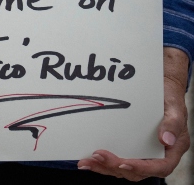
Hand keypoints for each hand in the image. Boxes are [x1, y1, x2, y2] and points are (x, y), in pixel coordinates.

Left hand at [78, 47, 189, 179]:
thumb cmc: (169, 99)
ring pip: (124, 168)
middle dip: (115, 166)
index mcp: (171, 150)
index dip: (142, 168)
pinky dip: (102, 161)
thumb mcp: (175, 108)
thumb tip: (166, 140)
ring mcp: (141, 153)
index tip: (124, 163)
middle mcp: (156, 155)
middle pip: (137, 171)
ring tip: (85, 163)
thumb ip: (173, 123)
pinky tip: (87, 159)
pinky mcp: (128, 148)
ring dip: (104, 167)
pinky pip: (116, 158)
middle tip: (96, 157)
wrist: (159, 89)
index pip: (160, 167)